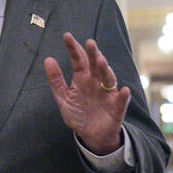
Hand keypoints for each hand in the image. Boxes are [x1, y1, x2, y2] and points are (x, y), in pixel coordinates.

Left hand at [43, 33, 130, 154]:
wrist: (90, 136)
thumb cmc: (78, 114)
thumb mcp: (63, 98)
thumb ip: (56, 80)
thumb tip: (48, 59)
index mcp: (82, 78)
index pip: (78, 60)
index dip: (73, 49)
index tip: (66, 36)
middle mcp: (96, 82)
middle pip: (94, 65)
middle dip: (92, 54)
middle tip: (89, 42)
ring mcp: (107, 94)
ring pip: (108, 79)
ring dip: (105, 70)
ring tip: (101, 61)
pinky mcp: (116, 108)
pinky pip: (121, 101)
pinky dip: (124, 96)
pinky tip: (124, 91)